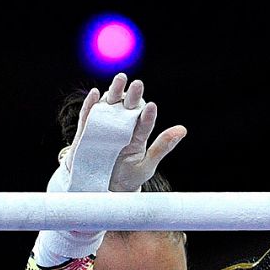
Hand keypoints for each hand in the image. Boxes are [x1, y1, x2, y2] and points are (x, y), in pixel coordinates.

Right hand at [69, 73, 186, 191]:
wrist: (103, 189)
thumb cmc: (128, 177)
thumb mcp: (147, 166)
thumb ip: (162, 147)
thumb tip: (183, 129)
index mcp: (138, 135)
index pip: (144, 121)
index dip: (147, 115)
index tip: (151, 107)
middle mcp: (122, 126)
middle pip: (127, 107)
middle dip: (132, 95)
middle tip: (138, 84)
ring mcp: (104, 127)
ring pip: (109, 106)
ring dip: (113, 92)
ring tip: (121, 80)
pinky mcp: (86, 132)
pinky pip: (87, 117)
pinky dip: (90, 105)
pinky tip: (94, 94)